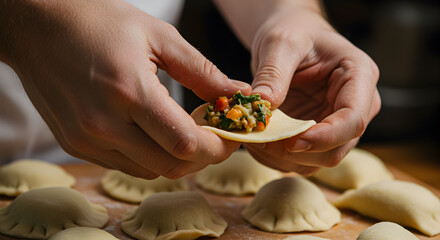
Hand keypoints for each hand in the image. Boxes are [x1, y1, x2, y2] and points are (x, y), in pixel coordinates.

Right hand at [1, 0, 250, 178]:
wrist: (41, 26)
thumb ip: (201, 72)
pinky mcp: (75, 144)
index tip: (230, 137)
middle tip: (213, 137)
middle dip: (202, 157)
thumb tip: (236, 93)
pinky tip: (153, 134)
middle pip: (171, 166)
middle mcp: (104, 123)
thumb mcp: (159, 36)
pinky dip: (148, 157)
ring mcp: (86, 139)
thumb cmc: (100, 23)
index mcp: (129, 91)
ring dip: (175, 159)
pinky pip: (124, 166)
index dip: (217, 147)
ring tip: (184, 132)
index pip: (185, 143)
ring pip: (149, 171)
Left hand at [244, 8, 379, 174]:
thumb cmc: (293, 32)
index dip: (325, 137)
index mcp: (359, 76)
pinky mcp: (318, 134)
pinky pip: (302, 159)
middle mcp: (356, 105)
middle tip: (261, 140)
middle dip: (299, 152)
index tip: (291, 143)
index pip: (353, 119)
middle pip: (338, 148)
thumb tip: (264, 106)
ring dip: (284, 159)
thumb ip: (274, 73)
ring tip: (254, 140)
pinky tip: (257, 143)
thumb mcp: (281, 43)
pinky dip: (277, 158)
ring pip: (319, 160)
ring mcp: (338, 124)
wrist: (291, 38)